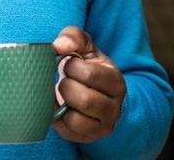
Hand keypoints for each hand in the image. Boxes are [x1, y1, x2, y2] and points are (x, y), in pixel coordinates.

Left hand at [52, 26, 126, 141]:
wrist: (93, 92)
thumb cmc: (86, 66)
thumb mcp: (84, 47)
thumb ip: (73, 37)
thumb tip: (59, 46)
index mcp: (115, 81)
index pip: (90, 74)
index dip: (72, 66)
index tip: (68, 64)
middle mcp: (114, 106)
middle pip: (84, 99)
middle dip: (66, 86)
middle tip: (64, 80)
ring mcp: (102, 124)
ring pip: (78, 120)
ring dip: (62, 104)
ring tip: (62, 94)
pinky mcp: (88, 136)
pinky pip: (68, 131)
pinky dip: (58, 118)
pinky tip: (59, 106)